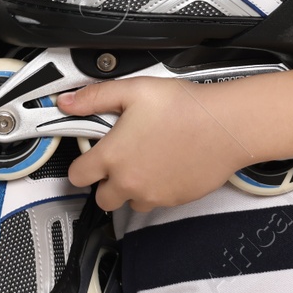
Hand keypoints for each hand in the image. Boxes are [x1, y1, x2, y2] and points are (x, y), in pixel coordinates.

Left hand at [56, 76, 253, 212]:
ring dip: (132, 188)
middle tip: (122, 159)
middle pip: (102, 198)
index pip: (77, 176)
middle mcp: (128, 182)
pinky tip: (168, 166)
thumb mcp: (134, 90)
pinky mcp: (174, 201)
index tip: (92, 155)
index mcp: (112, 156)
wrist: (226, 126)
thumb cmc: (183, 106)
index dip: (83, 165)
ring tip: (147, 162)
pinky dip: (157, 189)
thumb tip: (66, 102)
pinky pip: (157, 202)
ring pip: (130, 202)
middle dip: (107, 182)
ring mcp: (152, 195)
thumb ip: (95, 97)